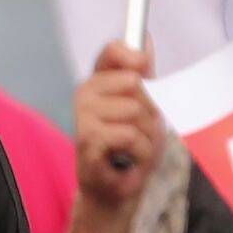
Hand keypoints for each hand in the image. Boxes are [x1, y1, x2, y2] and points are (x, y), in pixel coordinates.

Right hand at [73, 43, 162, 212]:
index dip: (134, 56)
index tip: (144, 68)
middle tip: (139, 133)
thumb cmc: (130, 151)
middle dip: (149, 112)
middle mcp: (85, 93)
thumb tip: (145, 39)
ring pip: (136, 111)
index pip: (114, 50)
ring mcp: (82, 115)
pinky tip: (128, 163)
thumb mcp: (144, 108)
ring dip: (147, 137)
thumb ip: (143, 75)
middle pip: (135, 83)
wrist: (114, 192)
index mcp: (99, 82)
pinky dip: (141, 153)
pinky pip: (130, 136)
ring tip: (135, 151)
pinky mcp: (86, 140)